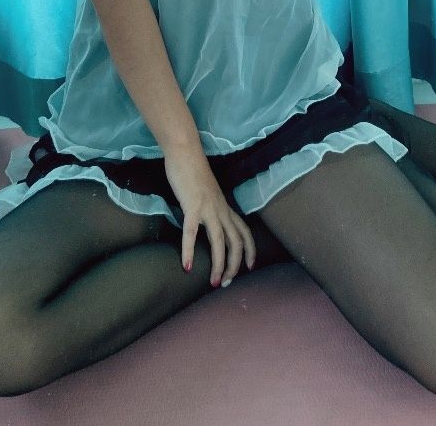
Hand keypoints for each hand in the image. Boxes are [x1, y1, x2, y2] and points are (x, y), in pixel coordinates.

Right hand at [164, 145, 255, 286]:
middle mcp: (221, 209)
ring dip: (219, 265)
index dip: (250, 251)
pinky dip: (188, 251)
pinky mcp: (192, 206)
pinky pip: (191, 233)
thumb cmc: (193, 170)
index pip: (245, 231)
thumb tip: (206, 220)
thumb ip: (210, 207)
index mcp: (225, 206)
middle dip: (235, 265)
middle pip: (236, 242)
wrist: (185, 152)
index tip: (249, 268)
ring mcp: (208, 208)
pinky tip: (186, 266)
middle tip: (226, 283)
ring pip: (219, 241)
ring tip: (214, 283)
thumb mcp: (208, 192)